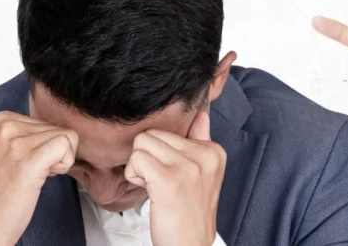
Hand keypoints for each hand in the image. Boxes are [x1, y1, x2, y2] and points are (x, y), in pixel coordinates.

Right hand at [0, 112, 78, 245]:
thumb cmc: (1, 193)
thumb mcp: (10, 150)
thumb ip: (31, 134)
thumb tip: (64, 130)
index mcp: (1, 119)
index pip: (49, 121)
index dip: (46, 147)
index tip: (26, 164)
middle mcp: (6, 125)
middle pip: (59, 128)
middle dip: (53, 153)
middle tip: (30, 173)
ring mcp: (15, 141)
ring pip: (67, 137)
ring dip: (58, 161)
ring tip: (32, 177)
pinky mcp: (28, 160)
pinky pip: (66, 146)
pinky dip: (64, 165)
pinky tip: (42, 178)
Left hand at [124, 111, 224, 245]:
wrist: (190, 245)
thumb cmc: (189, 213)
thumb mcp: (203, 173)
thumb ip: (200, 140)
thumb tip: (201, 114)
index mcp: (213, 151)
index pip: (170, 128)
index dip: (161, 152)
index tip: (172, 174)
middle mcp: (204, 155)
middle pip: (152, 133)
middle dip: (147, 156)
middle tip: (160, 181)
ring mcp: (188, 166)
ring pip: (141, 143)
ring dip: (139, 166)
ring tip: (155, 185)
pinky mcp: (169, 179)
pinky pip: (136, 160)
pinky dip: (134, 176)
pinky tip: (150, 191)